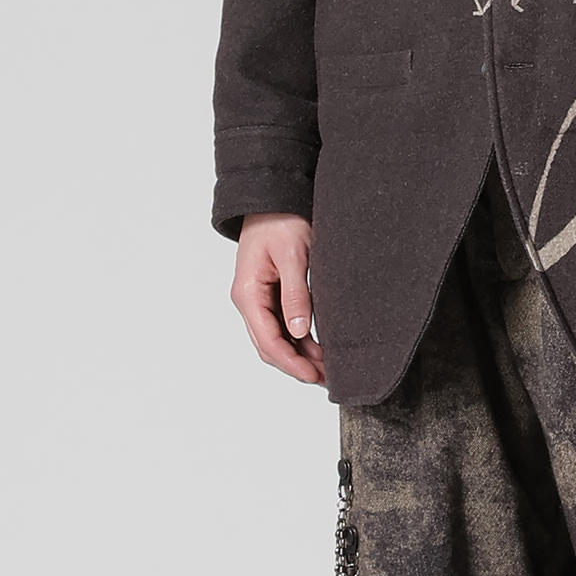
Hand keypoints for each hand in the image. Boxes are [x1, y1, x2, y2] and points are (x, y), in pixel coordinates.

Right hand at [231, 213, 325, 386]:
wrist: (272, 196)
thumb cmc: (281, 220)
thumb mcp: (294, 256)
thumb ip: (295, 294)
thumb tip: (299, 332)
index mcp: (248, 293)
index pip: (267, 340)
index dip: (291, 363)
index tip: (313, 376)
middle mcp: (248, 300)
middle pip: (269, 345)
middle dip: (296, 365)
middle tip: (326, 379)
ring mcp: (257, 298)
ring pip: (276, 338)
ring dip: (299, 355)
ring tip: (327, 369)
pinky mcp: (269, 293)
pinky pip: (281, 324)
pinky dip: (298, 339)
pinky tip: (318, 348)